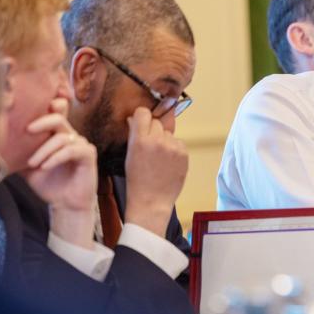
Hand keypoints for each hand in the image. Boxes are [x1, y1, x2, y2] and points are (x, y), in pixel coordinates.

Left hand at [23, 99, 97, 212]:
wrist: (65, 204)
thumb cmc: (48, 184)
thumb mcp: (27, 166)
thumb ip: (18, 152)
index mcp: (56, 134)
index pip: (54, 112)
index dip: (46, 105)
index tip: (27, 115)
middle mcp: (70, 135)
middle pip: (58, 117)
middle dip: (42, 122)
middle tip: (27, 130)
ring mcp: (81, 144)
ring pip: (61, 138)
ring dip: (43, 150)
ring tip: (32, 163)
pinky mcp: (88, 155)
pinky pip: (71, 151)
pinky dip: (55, 158)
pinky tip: (44, 167)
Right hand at [124, 107, 187, 236]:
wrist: (152, 201)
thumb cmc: (137, 181)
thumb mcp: (129, 155)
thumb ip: (133, 135)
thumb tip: (134, 118)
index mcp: (140, 140)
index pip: (143, 112)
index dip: (141, 117)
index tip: (141, 123)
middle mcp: (157, 140)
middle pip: (156, 122)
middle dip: (152, 131)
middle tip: (149, 147)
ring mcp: (172, 147)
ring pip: (168, 133)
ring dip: (164, 141)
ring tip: (159, 159)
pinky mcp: (183, 154)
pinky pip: (179, 143)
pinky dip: (174, 150)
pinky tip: (168, 163)